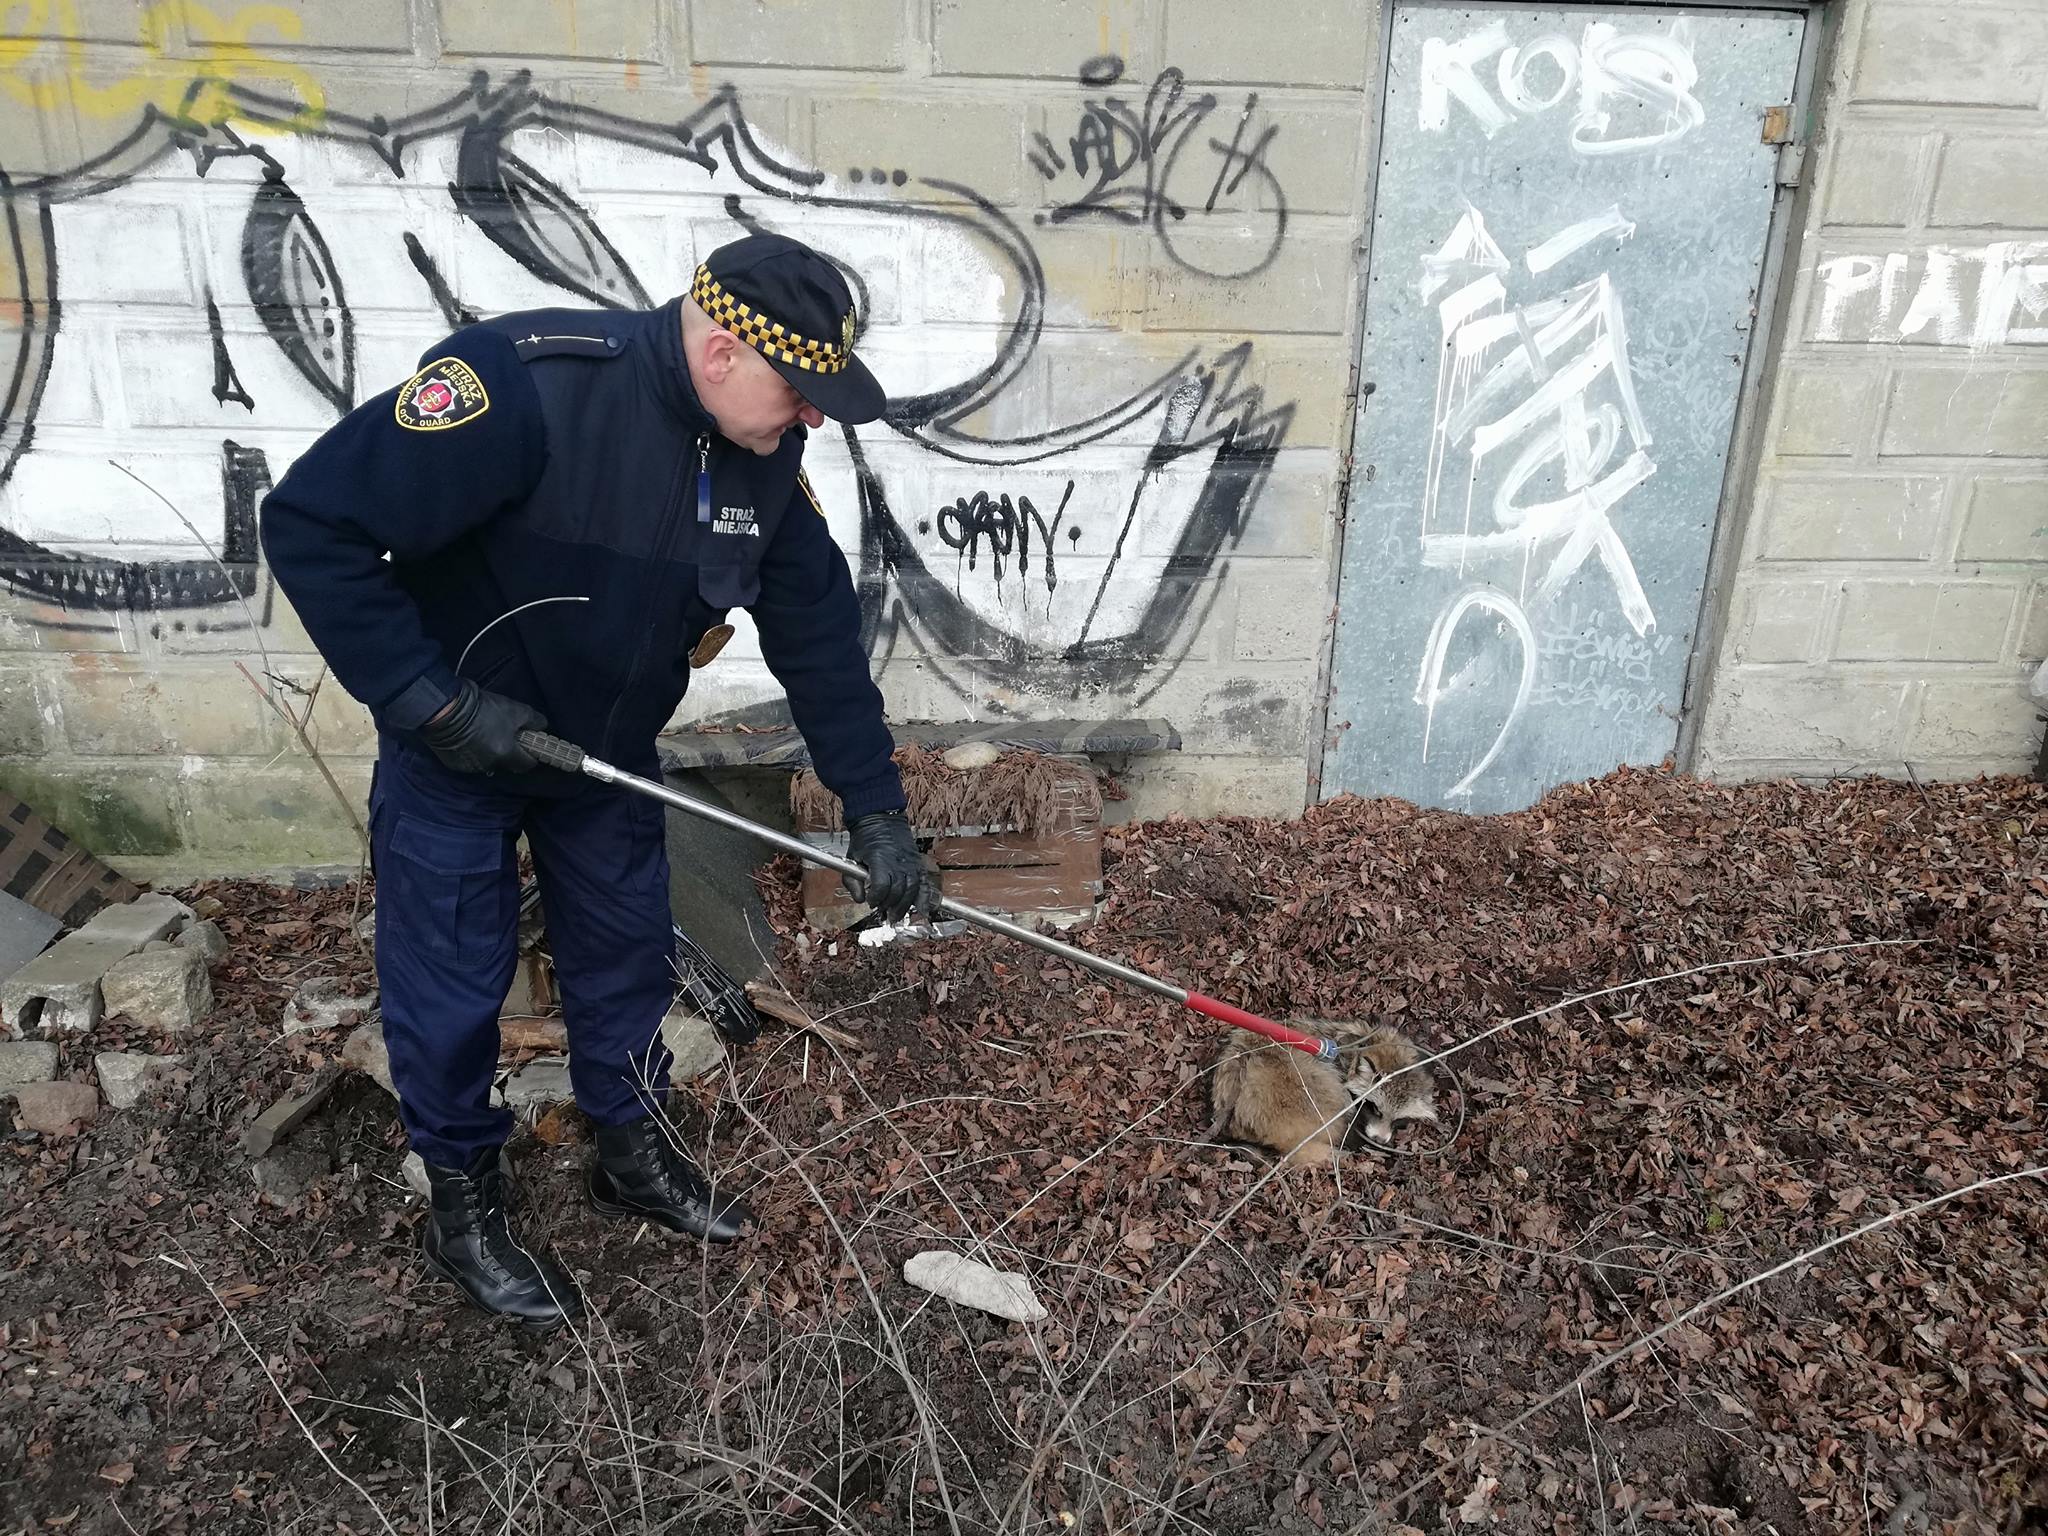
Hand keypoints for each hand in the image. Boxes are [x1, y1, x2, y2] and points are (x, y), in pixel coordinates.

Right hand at [417, 680, 545, 774]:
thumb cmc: (483, 708)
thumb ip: (533, 720)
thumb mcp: (515, 709)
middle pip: (506, 764)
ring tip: (484, 734)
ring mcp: (470, 766)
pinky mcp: (454, 763)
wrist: (445, 709)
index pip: (526, 765)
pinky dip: (472, 752)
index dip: (530, 756)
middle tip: (506, 736)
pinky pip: (469, 760)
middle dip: (509, 752)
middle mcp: (489, 765)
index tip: (529, 747)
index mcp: (505, 754)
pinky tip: (468, 737)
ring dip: (489, 752)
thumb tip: (542, 726)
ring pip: (487, 763)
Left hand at [844, 810, 922, 922]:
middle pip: (898, 891)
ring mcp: (910, 862)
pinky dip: (925, 897)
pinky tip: (922, 909)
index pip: (881, 885)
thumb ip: (852, 882)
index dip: (876, 898)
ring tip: (897, 915)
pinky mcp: (917, 863)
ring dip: (905, 905)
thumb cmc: (865, 839)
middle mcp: (897, 861)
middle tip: (884, 914)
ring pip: (912, 889)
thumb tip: (860, 900)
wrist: (881, 818)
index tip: (871, 903)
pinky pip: (924, 883)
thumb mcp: (852, 858)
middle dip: (890, 906)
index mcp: (879, 859)